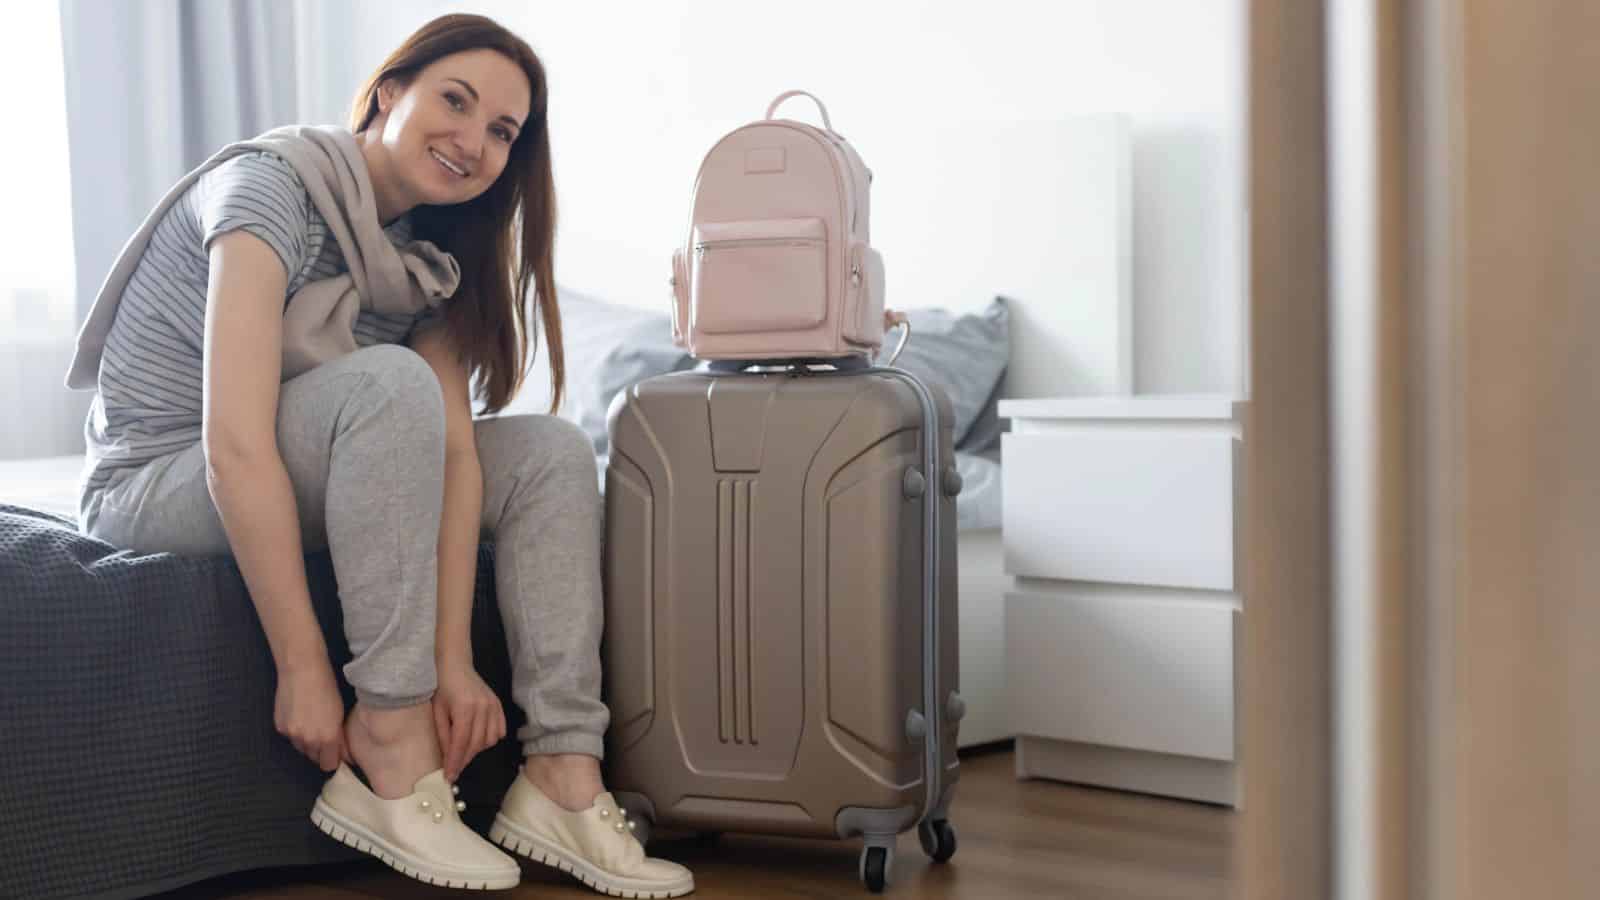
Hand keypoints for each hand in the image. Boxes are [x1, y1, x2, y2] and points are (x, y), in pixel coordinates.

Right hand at [274, 661, 349, 772]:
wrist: (302, 670)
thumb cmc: (327, 687)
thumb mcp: (339, 713)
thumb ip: (337, 735)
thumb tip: (338, 751)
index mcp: (327, 738)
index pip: (328, 765)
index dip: (332, 759)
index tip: (334, 752)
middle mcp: (308, 740)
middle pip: (314, 757)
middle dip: (319, 749)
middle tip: (322, 732)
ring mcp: (292, 735)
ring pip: (301, 748)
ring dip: (306, 741)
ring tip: (311, 721)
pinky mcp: (279, 727)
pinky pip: (289, 737)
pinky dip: (294, 730)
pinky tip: (299, 714)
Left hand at [433, 658, 506, 782]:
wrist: (456, 666)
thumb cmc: (441, 688)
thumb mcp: (437, 712)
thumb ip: (443, 736)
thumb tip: (447, 759)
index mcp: (464, 708)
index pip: (461, 742)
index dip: (455, 762)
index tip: (450, 777)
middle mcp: (482, 708)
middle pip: (476, 744)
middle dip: (464, 759)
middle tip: (454, 768)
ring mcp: (493, 706)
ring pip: (489, 740)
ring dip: (477, 750)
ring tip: (464, 749)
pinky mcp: (499, 705)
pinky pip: (499, 731)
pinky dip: (490, 739)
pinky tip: (478, 739)